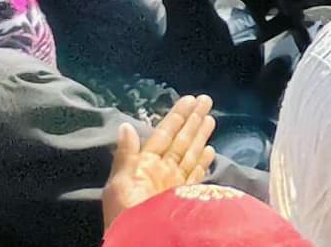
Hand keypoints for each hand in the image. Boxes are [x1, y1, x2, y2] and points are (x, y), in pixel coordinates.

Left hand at [103, 95, 217, 220]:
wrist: (143, 240)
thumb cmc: (128, 215)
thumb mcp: (120, 184)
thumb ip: (126, 155)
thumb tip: (127, 126)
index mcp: (145, 164)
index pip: (163, 134)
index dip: (176, 116)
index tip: (188, 98)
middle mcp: (161, 171)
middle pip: (181, 140)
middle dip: (193, 120)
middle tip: (205, 99)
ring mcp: (174, 184)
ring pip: (190, 153)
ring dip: (200, 136)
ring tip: (210, 118)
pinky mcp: (185, 196)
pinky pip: (195, 175)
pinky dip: (203, 162)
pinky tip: (210, 151)